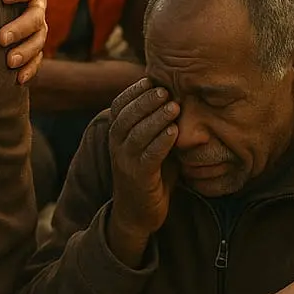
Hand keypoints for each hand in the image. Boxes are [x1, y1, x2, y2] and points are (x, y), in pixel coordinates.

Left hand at [0, 0, 47, 84]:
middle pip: (35, 19)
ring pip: (39, 41)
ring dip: (26, 52)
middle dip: (20, 28)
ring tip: (10, 61)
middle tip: (1, 37)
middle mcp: (39, 7)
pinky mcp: (36, 47)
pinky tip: (18, 79)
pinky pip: (38, 59)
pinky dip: (30, 69)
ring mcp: (40, 28)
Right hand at [106, 78, 178, 266]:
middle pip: (127, 116)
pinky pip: (148, 157)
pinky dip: (161, 143)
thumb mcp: (149, 144)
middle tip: (166, 90)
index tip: (152, 79)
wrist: (138, 213)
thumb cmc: (150, 173)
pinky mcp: (138, 179)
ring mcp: (126, 163)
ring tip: (175, 106)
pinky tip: (174, 132)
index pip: (119, 105)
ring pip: (137, 134)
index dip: (134, 91)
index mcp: (117, 134)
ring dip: (156, 118)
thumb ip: (157, 123)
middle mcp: (117, 146)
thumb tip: (177, 94)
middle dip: (146, 100)